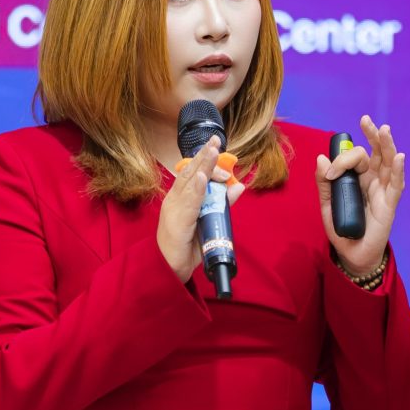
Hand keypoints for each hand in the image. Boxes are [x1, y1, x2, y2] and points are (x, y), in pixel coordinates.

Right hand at [157, 135, 245, 282]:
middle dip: (204, 155)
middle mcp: (175, 199)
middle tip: (215, 140)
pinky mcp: (177, 221)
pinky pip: (188, 202)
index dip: (205, 159)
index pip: (192, 172)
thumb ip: (222, 203)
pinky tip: (201, 176)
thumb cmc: (187, 245)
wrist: (171, 269)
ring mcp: (174, 209)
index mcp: (181, 198)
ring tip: (211, 151)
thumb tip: (238, 187)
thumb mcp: (209, 220)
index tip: (216, 146)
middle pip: (189, 171)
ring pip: (188, 182)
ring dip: (201, 165)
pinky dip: (194, 188)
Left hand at [314, 115, 404, 276]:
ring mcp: (382, 190)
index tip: (330, 171)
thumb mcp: (327, 203)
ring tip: (384, 130)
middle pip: (375, 153)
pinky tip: (398, 157)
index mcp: (357, 177)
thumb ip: (324, 182)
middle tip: (365, 120)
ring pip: (388, 163)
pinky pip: (396, 185)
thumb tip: (320, 158)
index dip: (342, 158)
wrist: (350, 252)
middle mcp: (372, 180)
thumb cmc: (341, 227)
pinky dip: (398, 170)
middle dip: (372, 135)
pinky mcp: (389, 204)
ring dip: (387, 145)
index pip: (354, 157)